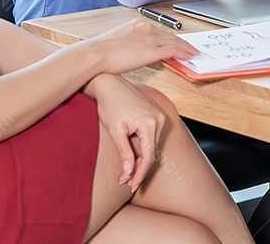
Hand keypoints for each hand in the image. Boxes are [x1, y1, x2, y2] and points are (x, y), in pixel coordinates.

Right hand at [83, 20, 199, 74]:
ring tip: (194, 52)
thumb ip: (127, 43)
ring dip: (186, 47)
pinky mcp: (152, 50)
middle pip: (169, 34)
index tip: (175, 41)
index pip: (158, 30)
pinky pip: (173, 50)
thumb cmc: (100, 51)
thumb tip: (131, 50)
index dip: (169, 36)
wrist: (95, 54)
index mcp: (136, 24)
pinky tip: (190, 56)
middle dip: (181, 41)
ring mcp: (150, 38)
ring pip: (175, 41)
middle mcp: (145, 28)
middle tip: (190, 46)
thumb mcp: (116, 41)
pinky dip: (184, 53)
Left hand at [85, 75, 166, 191]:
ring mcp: (159, 116)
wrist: (109, 84)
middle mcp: (159, 119)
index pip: (148, 157)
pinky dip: (144, 148)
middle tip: (126, 182)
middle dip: (140, 168)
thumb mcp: (116, 131)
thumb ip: (124, 153)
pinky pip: (152, 137)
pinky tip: (134, 157)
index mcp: (151, 123)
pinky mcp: (155, 115)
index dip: (140, 174)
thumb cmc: (110, 104)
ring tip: (128, 172)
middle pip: (153, 152)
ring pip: (153, 146)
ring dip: (142, 159)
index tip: (131, 185)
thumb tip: (129, 173)